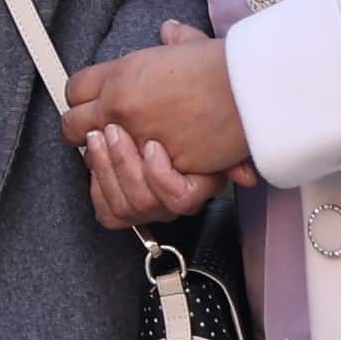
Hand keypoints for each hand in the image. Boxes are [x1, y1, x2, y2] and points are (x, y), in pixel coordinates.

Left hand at [65, 23, 256, 202]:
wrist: (251, 89)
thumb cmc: (226, 66)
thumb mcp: (191, 44)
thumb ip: (174, 41)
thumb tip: (169, 30)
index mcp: (121, 74)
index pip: (76, 88)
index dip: (82, 99)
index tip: (93, 107)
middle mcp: (120, 106)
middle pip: (71, 124)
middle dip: (82, 131)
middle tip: (99, 135)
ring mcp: (135, 137)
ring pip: (91, 157)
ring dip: (102, 159)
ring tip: (119, 155)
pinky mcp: (158, 164)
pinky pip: (123, 180)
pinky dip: (129, 179)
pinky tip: (142, 170)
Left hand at [80, 124, 230, 229]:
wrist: (151, 128)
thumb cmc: (182, 128)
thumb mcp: (208, 135)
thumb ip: (231, 155)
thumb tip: (247, 176)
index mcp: (194, 189)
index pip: (180, 199)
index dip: (161, 175)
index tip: (151, 144)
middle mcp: (169, 206)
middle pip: (144, 201)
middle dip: (123, 162)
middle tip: (112, 130)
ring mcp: (144, 211)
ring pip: (121, 205)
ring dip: (105, 167)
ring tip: (98, 137)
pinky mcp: (118, 211)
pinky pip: (105, 210)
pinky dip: (96, 184)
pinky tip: (94, 158)